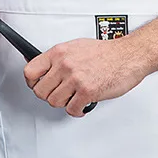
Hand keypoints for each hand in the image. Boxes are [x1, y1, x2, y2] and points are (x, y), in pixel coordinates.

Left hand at [24, 37, 147, 117]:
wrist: (127, 56)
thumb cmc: (105, 52)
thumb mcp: (76, 46)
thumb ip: (58, 57)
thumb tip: (43, 67)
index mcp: (59, 52)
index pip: (30, 71)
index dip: (31, 82)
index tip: (37, 85)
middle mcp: (65, 65)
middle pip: (40, 90)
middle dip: (48, 95)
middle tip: (58, 94)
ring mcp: (75, 78)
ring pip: (54, 102)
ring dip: (63, 103)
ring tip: (72, 98)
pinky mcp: (87, 91)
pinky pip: (72, 109)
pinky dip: (77, 110)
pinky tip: (81, 104)